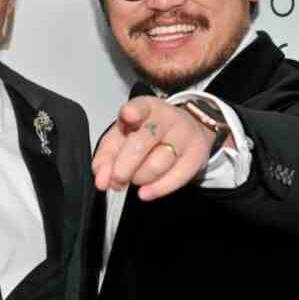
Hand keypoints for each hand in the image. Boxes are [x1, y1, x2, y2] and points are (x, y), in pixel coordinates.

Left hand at [92, 96, 215, 200]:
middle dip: (123, 166)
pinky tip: (145, 192)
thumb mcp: (122, 136)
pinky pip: (176, 179)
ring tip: (135, 179)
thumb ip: (106, 157)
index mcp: (146, 107)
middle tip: (116, 179)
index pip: (140, 106)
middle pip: (142, 143)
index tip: (128, 116)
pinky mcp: (197, 156)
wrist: (187, 130)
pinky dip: (157, 189)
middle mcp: (167, 118)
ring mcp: (184, 136)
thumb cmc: (148, 133)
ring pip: (157, 164)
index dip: (133, 112)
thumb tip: (101, 180)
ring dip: (139, 178)